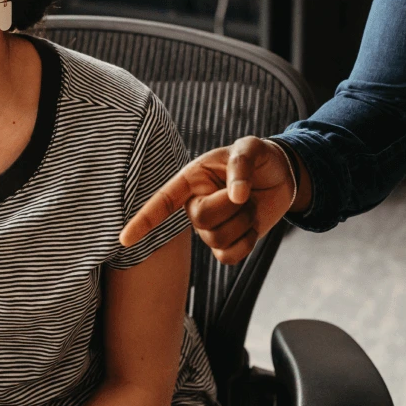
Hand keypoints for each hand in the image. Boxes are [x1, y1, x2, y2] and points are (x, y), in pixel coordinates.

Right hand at [119, 137, 299, 264]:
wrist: (281, 177)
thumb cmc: (259, 158)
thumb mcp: (251, 148)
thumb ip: (241, 166)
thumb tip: (236, 196)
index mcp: (192, 179)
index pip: (163, 201)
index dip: (144, 220)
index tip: (124, 239)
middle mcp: (195, 204)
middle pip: (201, 220)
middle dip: (230, 207)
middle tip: (245, 193)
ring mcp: (210, 227)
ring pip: (217, 240)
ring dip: (243, 221)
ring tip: (249, 204)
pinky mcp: (227, 243)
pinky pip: (229, 257)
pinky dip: (247, 243)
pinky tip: (252, 226)